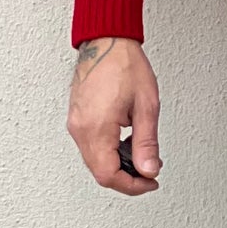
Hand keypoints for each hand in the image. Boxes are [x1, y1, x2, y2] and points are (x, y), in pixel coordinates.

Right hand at [68, 35, 162, 195]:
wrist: (107, 41)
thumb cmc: (125, 65)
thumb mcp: (146, 106)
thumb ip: (147, 143)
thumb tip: (149, 169)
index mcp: (96, 128)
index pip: (109, 175)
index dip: (132, 186)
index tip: (150, 181)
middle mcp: (80, 129)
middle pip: (100, 172)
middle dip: (127, 177)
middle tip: (150, 170)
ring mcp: (75, 124)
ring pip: (94, 161)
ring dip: (118, 164)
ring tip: (140, 152)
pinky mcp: (76, 119)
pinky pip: (90, 147)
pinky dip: (108, 152)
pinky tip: (126, 141)